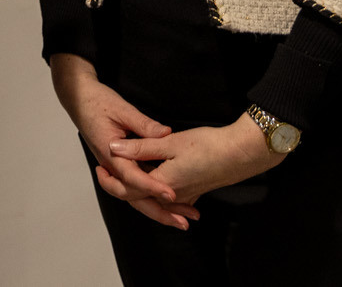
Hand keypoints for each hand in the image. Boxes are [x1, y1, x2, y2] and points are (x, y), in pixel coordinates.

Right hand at [48, 54, 202, 229]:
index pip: (132, 177)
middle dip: (158, 212)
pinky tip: (169, 200)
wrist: (80, 101)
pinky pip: (135, 185)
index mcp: (111, 153)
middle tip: (182, 223)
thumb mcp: (123, 109)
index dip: (153, 187)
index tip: (172, 195)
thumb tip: (166, 134)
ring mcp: (115, 167)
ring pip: (135, 195)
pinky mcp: (120, 165)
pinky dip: (151, 195)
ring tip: (180, 218)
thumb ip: (144, 124)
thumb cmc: (98, 102)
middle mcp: (112, 166)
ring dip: (157, 207)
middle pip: (134, 197)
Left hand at [108, 116, 284, 206]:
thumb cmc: (208, 145)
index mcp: (162, 183)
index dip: (111, 181)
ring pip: (153, 197)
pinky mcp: (195, 189)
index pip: (128, 190)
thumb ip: (141, 146)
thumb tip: (114, 148)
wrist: (242, 153)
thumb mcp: (170, 143)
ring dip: (138, 189)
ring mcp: (185, 195)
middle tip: (105, 173)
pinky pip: (169, 196)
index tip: (99, 167)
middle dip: (121, 187)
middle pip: (139, 198)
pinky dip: (157, 190)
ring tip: (123, 175)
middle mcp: (172, 195)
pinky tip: (154, 178)